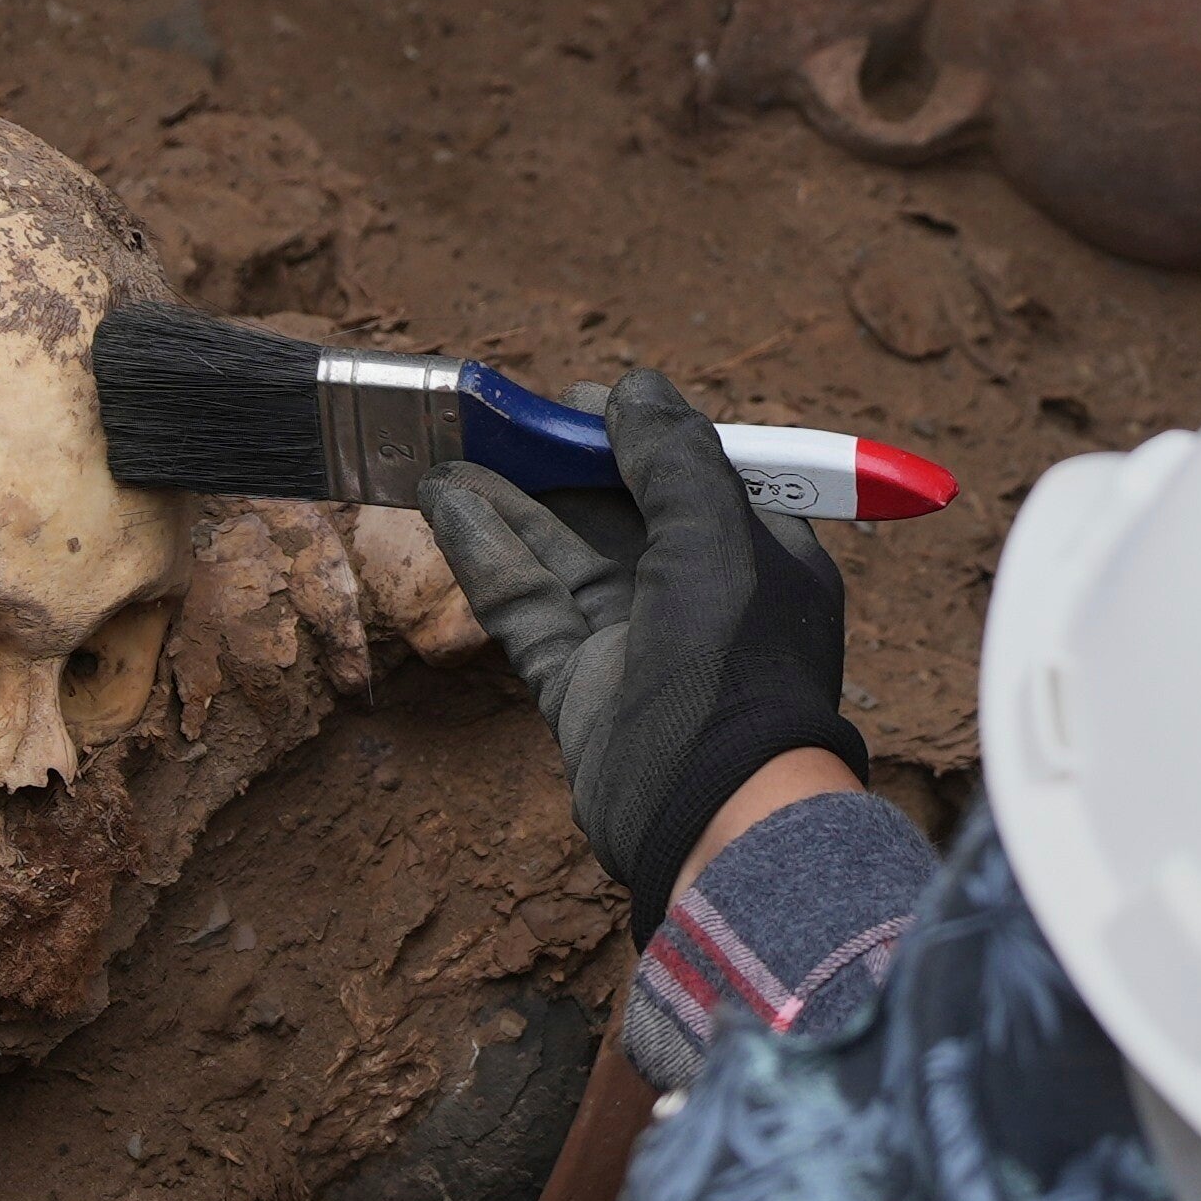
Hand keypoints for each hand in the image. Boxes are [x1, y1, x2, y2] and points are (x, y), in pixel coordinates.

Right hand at [417, 368, 866, 929]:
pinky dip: (488, 561)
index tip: (572, 402)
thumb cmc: (735, 664)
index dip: (632, 436)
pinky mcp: (583, 694)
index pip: (690, 478)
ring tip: (444, 460)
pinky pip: (530, 612)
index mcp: (756, 558)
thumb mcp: (716, 535)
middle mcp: (699, 600)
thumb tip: (633, 388)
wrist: (717, 811)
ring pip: (563, 561)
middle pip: (617, 515)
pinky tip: (447, 510)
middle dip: (555, 468)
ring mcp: (636, 649)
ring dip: (507, 508)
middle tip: (490, 424)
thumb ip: (672, 457)